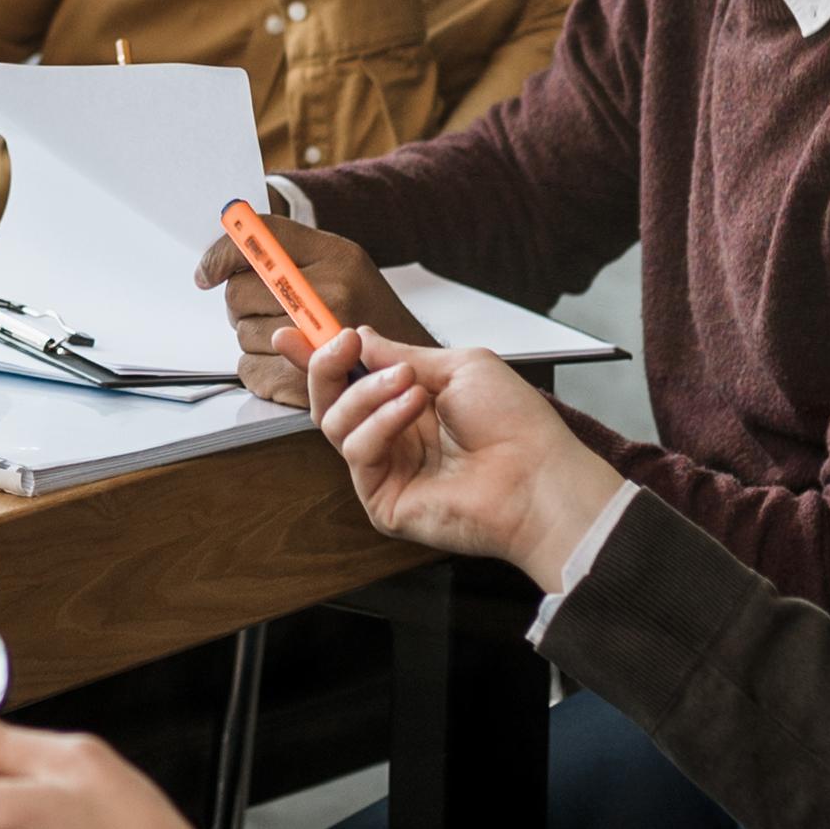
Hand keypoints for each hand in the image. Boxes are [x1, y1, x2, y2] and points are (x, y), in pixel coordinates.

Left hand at [191, 212, 425, 406]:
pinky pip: (248, 368)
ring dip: (253, 339)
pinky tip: (288, 364)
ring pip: (242, 333)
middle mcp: (331, 290)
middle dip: (242, 305)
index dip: (222, 254)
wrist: (412, 370)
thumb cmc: (367, 316)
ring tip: (291, 340)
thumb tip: (221, 258)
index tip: (206, 273)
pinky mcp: (309, 380)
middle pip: (240, 291)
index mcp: (337, 255)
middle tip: (267, 312)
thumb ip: (288, 254)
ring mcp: (322, 337)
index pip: (261, 237)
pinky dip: (258, 370)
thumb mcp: (342, 266)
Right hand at [310, 329, 623, 588]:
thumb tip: (361, 337)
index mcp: (409, 402)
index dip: (316, 355)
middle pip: (327, 400)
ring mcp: (385, 469)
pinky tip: (412, 410)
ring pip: (334, 422)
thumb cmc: (515, 424)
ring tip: (409, 385)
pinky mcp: (381, 498)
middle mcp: (392, 435)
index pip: (349, 378)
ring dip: (366, 393)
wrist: (537, 475)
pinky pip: (357, 451)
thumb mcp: (458, 366)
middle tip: (340, 345)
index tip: (292, 329)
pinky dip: (380, 423)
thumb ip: (402, 354)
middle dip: (324, 366)